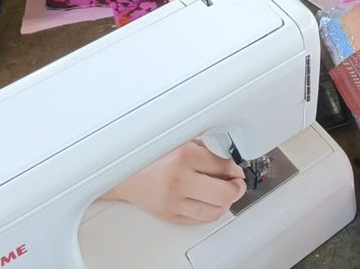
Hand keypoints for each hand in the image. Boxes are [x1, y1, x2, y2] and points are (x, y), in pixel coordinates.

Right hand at [108, 141, 245, 224]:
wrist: (121, 172)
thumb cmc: (147, 154)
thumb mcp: (177, 139)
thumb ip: (203, 147)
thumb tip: (227, 158)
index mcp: (183, 155)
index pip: (223, 165)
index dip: (235, 168)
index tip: (237, 168)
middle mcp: (179, 179)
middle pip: (224, 192)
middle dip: (237, 188)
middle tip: (238, 183)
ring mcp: (174, 200)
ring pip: (214, 211)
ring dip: (226, 203)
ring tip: (226, 194)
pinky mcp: (170, 214)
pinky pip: (199, 219)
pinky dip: (210, 212)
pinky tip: (210, 202)